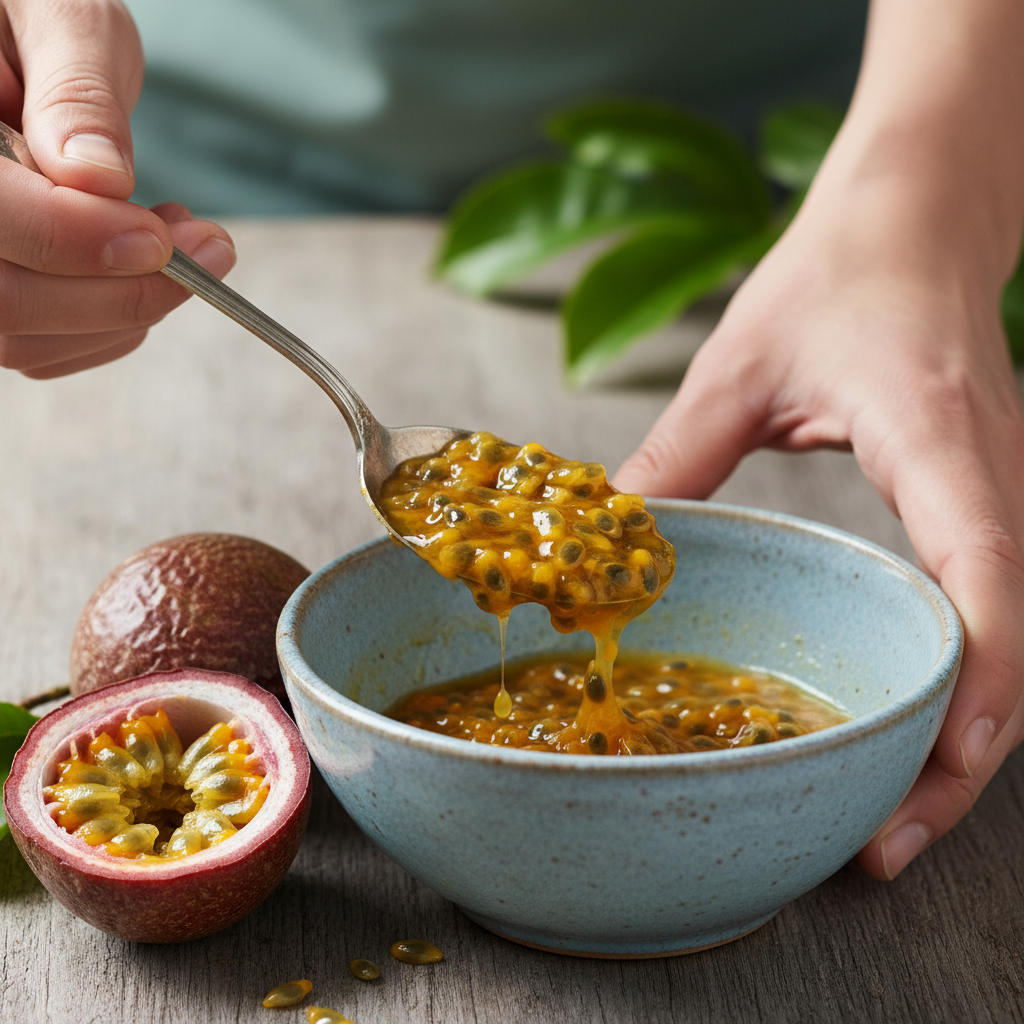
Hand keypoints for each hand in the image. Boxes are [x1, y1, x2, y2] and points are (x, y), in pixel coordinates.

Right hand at [0, 0, 235, 377]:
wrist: (20, 43)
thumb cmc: (33, 9)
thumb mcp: (61, 16)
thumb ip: (77, 92)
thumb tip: (97, 176)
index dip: (78, 240)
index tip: (164, 236)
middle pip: (8, 301)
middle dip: (122, 292)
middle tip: (206, 250)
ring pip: (25, 337)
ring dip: (126, 312)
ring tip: (179, 245)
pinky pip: (42, 346)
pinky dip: (113, 327)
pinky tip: (146, 270)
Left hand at [613, 173, 1023, 878]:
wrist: (919, 215)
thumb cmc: (839, 272)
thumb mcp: (738, 365)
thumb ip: (677, 457)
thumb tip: (611, 544)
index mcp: (937, 437)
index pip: (989, 573)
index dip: (981, 681)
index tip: (940, 764)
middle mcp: (995, 476)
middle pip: (1018, 640)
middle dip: (968, 751)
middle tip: (889, 837)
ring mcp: (1006, 493)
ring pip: (1018, 638)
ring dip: (972, 729)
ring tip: (902, 810)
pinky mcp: (990, 501)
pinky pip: (994, 607)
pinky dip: (967, 679)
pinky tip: (913, 721)